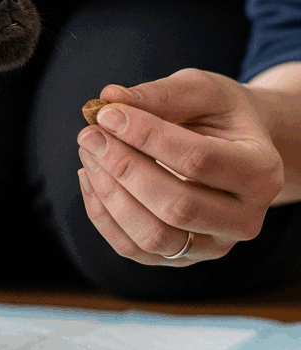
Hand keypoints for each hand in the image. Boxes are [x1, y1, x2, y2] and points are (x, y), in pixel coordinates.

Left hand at [76, 68, 284, 265]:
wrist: (235, 146)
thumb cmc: (218, 115)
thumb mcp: (202, 91)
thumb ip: (161, 94)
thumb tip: (109, 99)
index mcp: (260, 171)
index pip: (199, 160)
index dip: (146, 136)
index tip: (107, 114)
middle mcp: (245, 218)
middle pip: (177, 206)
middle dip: (123, 167)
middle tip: (89, 134)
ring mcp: (214, 245)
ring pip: (153, 236)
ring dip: (108, 194)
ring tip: (88, 153)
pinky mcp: (182, 258)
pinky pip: (133, 249)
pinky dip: (102, 214)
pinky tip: (91, 176)